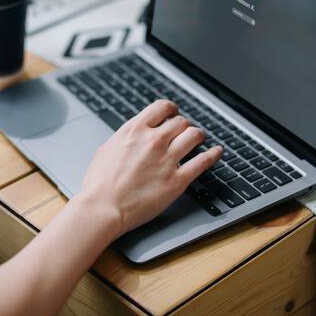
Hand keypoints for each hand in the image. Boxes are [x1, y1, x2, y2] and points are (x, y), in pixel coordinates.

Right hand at [80, 100, 221, 236]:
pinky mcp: (176, 181)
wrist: (103, 207)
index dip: (171, 109)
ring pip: (194, 136)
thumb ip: (126, 137)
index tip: (173, 113)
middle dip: (183, 125)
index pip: (162, 107)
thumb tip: (134, 134)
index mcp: (135, 130)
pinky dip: (213, 155)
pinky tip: (216, 152)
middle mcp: (153, 141)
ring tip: (199, 139)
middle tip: (183, 131)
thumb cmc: (99, 183)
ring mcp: (167, 160)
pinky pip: (203, 162)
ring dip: (198, 136)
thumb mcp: (107, 148)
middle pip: (181, 121)